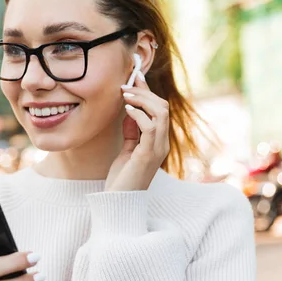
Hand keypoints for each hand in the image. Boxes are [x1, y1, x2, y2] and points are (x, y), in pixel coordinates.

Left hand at [105, 73, 169, 191]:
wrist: (118, 202)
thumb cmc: (122, 178)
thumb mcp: (127, 150)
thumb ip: (132, 132)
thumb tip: (130, 110)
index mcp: (159, 142)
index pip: (159, 110)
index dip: (148, 92)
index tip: (135, 78)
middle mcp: (162, 144)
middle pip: (163, 107)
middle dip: (145, 92)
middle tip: (127, 84)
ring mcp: (157, 149)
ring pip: (160, 113)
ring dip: (142, 100)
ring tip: (125, 95)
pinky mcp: (147, 155)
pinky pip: (150, 127)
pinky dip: (139, 115)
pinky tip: (127, 110)